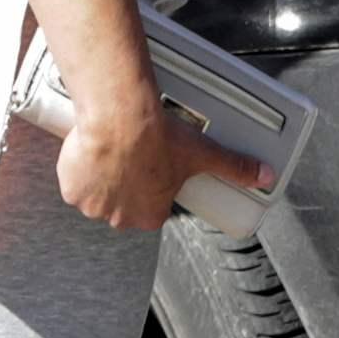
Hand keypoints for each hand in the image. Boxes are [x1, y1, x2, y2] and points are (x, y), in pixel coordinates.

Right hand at [52, 80, 274, 231]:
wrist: (120, 118)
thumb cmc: (160, 137)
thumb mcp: (204, 153)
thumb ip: (235, 167)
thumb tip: (267, 175)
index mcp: (150, 216)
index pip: (151, 206)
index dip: (151, 186)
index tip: (150, 165)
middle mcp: (121, 219)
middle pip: (122, 203)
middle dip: (124, 183)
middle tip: (130, 153)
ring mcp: (94, 206)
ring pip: (96, 195)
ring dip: (100, 179)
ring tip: (109, 150)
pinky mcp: (71, 191)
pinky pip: (73, 185)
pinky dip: (77, 172)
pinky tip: (88, 154)